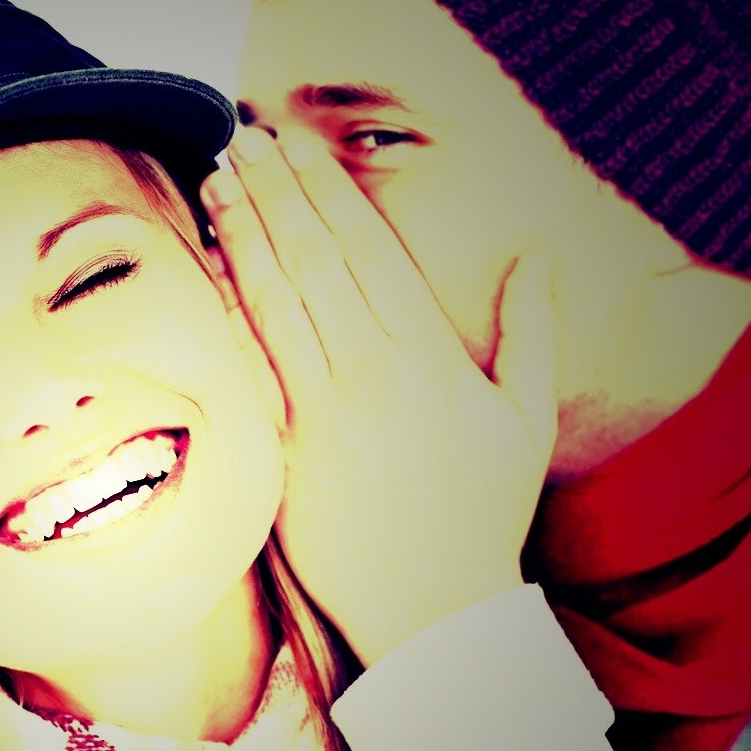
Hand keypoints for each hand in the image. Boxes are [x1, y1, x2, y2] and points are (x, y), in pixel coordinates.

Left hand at [203, 127, 557, 665]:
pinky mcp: (284, 454)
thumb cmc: (484, 514)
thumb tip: (543, 252)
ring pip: (274, 304)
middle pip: (312, 262)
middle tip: (242, 138)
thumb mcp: (524, 418)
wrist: (438, 612)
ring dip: (242, 234)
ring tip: (218, 180)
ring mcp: (322, 415)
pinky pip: (250, 368)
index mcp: (430, 358)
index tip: (298, 145)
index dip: (327, 191)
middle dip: (275, 193)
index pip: (368, 250)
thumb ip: (532, 329)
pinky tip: (207, 268)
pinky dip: (227, 312)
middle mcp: (371, 376)